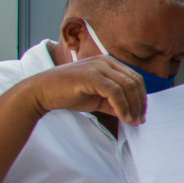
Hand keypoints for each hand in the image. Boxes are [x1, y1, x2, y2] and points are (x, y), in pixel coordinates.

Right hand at [25, 54, 147, 123]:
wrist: (42, 92)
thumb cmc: (68, 94)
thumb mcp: (98, 99)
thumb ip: (115, 103)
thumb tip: (133, 114)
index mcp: (108, 63)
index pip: (134, 78)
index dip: (141, 97)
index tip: (141, 114)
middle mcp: (104, 61)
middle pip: (134, 82)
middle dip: (140, 103)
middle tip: (139, 120)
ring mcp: (97, 66)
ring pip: (127, 86)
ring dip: (132, 106)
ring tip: (131, 121)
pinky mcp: (91, 75)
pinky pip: (115, 91)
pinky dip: (122, 106)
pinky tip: (122, 117)